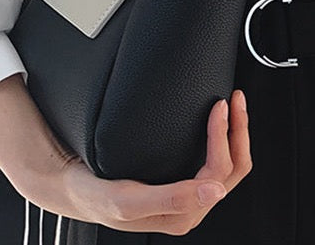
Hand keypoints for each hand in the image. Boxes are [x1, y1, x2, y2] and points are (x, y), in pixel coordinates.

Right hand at [55, 90, 250, 234]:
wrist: (75, 187)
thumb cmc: (97, 196)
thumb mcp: (127, 200)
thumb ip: (171, 198)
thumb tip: (216, 192)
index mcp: (183, 215)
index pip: (218, 172)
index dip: (223, 137)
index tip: (219, 106)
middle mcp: (192, 206)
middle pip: (233, 167)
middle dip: (238, 130)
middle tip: (235, 98)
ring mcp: (192, 194)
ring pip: (231, 164)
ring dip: (237, 132)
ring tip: (235, 104)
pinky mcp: (187, 181)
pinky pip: (219, 160)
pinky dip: (226, 137)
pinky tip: (223, 120)